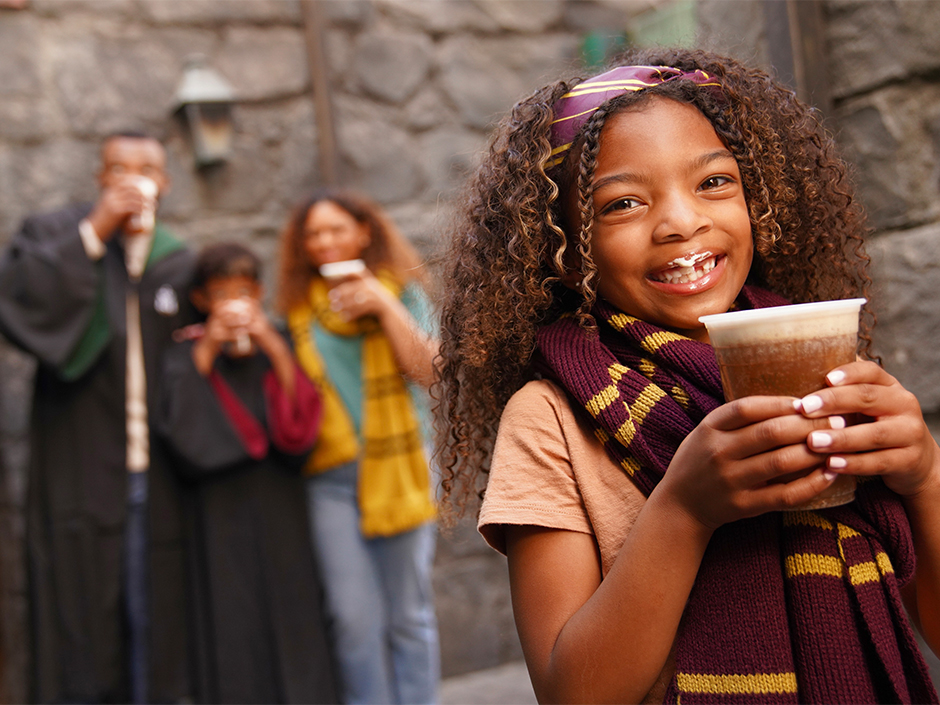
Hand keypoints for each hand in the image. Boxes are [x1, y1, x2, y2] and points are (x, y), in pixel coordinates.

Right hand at [87, 178, 154, 240]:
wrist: (93, 230)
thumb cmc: (104, 221)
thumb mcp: (110, 208)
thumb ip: (120, 202)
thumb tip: (135, 202)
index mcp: (109, 192)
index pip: (125, 183)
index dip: (137, 186)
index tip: (147, 192)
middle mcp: (110, 195)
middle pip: (131, 189)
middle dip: (144, 194)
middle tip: (153, 200)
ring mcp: (113, 202)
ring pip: (134, 198)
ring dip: (145, 202)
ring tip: (152, 207)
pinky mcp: (116, 211)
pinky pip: (132, 207)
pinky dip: (141, 209)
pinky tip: (146, 212)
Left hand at [327, 270, 392, 321]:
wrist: (395, 317)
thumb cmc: (377, 308)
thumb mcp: (368, 297)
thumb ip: (356, 293)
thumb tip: (336, 294)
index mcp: (371, 282)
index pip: (358, 273)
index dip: (347, 272)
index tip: (335, 274)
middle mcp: (374, 287)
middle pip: (355, 288)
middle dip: (341, 292)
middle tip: (330, 297)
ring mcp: (377, 296)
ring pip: (357, 300)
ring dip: (344, 304)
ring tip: (334, 308)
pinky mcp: (379, 306)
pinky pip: (362, 309)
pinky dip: (352, 314)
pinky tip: (344, 318)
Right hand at [658, 396, 847, 529]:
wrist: (681, 504)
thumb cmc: (701, 460)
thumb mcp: (707, 431)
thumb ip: (738, 418)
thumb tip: (792, 401)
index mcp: (709, 428)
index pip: (748, 408)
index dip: (781, 403)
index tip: (807, 402)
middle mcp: (718, 453)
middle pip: (770, 432)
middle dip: (809, 424)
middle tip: (837, 419)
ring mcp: (731, 481)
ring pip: (782, 462)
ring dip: (814, 451)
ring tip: (837, 442)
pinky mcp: (744, 505)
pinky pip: (785, 494)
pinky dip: (811, 483)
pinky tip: (829, 473)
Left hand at [796, 360, 939, 497]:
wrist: (915, 460)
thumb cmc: (875, 425)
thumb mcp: (864, 405)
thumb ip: (840, 391)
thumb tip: (797, 371)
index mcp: (889, 386)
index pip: (870, 371)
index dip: (848, 373)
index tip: (824, 378)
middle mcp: (904, 404)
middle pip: (868, 398)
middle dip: (834, 402)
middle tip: (804, 408)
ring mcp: (910, 433)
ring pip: (874, 434)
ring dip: (841, 438)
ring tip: (813, 441)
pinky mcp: (909, 460)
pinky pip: (879, 462)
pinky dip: (853, 463)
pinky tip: (831, 464)